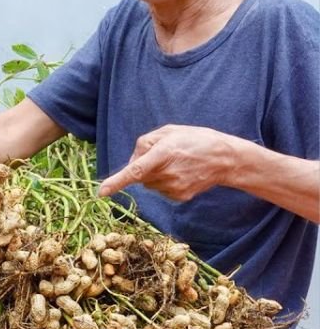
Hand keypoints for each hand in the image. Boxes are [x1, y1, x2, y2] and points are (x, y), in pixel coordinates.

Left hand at [98, 124, 235, 200]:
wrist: (226, 159)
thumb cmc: (196, 140)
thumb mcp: (169, 131)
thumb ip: (145, 142)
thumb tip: (131, 162)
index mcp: (163, 154)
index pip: (135, 171)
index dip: (116, 182)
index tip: (102, 192)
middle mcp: (167, 174)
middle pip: (139, 175)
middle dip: (142, 166)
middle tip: (164, 155)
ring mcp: (174, 188)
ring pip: (148, 183)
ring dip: (154, 174)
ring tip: (176, 163)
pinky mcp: (179, 197)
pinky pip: (160, 190)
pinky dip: (165, 182)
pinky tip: (181, 173)